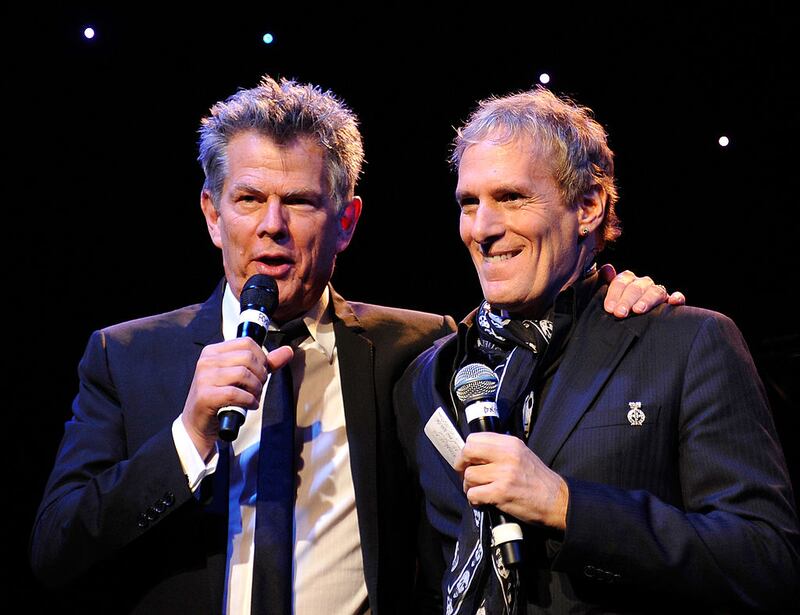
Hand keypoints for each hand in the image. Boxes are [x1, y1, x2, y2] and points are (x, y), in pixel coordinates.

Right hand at [181, 337, 293, 458]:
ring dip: (256, 389)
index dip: (261, 358)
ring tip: (253, 396)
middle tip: (258, 387)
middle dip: (260, 375)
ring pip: (244, 374)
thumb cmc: (219, 398)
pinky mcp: (205, 396)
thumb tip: (287, 351)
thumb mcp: (241, 377)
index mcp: (214, 351)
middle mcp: (207, 361)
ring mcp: (204, 378)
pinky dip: (249, 401)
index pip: (247, 342)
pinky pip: (236, 393)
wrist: (198, 424)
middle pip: (248, 358)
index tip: (261, 372)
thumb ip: (264, 364)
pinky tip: (249, 405)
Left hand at [455, 432, 568, 529]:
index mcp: (510, 443)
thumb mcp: (521, 454)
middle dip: (461, 464)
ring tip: (479, 490)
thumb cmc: (537, 479)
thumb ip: (499, 450)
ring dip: (469, 486)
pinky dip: (474, 499)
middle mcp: (506, 455)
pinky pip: (474, 494)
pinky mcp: (501, 493)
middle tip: (465, 473)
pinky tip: (482, 500)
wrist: (556, 500)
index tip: (468, 460)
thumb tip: (473, 452)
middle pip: (467, 452)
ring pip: (469, 476)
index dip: (467, 450)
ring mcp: (504, 474)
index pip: (475, 438)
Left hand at [599, 264, 685, 317]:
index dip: (614, 294)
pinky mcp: (671, 302)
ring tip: (638, 310)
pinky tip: (672, 301)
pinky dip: (676, 298)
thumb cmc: (617, 309)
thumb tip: (607, 269)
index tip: (609, 308)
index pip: (621, 282)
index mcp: (627, 280)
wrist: (631, 320)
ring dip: (647, 299)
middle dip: (627, 300)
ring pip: (655, 291)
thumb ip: (605, 282)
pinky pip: (677, 297)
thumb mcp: (609, 297)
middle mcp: (643, 284)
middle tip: (620, 313)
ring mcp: (658, 292)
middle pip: (637, 287)